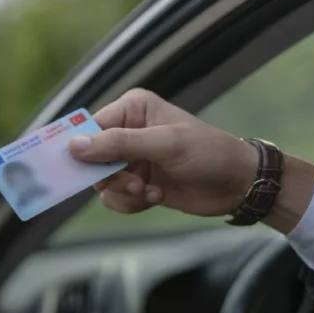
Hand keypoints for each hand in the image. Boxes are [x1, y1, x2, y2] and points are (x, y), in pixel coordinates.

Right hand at [68, 89, 258, 216]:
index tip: (77, 169)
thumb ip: (118, 144)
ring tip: (149, 191)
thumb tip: (75, 146)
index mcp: (132, 109)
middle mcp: (128, 132)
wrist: (238, 184)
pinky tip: (156, 196)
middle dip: (110, 176)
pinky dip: (132, 202)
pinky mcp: (138, 183)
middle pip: (92, 159)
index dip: (82, 149)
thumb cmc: (208, 153)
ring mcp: (132, 159)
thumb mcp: (164, 144)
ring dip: (124, 192)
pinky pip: (116, 197)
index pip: (90, 127)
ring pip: (102, 182)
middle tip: (133, 183)